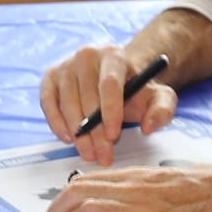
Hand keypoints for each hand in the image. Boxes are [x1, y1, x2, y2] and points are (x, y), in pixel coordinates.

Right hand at [39, 43, 178, 166]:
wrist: (116, 79)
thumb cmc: (135, 90)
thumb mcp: (159, 97)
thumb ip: (163, 110)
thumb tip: (149, 126)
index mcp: (114, 55)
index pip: (109, 84)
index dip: (110, 112)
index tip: (113, 137)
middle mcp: (86, 55)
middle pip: (87, 97)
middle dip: (95, 131)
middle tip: (103, 156)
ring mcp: (65, 65)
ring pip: (67, 103)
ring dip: (78, 133)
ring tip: (90, 153)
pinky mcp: (50, 77)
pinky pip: (48, 103)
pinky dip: (56, 123)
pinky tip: (68, 139)